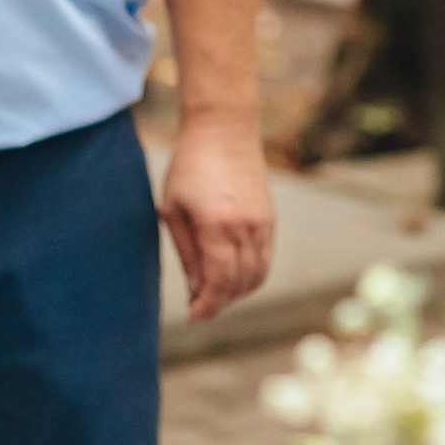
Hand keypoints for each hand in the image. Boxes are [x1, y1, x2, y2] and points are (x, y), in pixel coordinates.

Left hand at [160, 119, 275, 321]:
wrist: (224, 129)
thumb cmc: (189, 166)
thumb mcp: (173, 208)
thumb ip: (186, 252)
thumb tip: (196, 291)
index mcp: (216, 224)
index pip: (218, 282)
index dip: (206, 306)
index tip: (194, 316)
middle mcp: (245, 227)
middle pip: (239, 284)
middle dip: (219, 302)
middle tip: (200, 306)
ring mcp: (263, 222)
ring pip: (257, 275)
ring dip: (237, 292)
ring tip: (215, 292)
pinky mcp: (270, 218)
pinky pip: (266, 259)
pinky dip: (252, 275)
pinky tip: (232, 274)